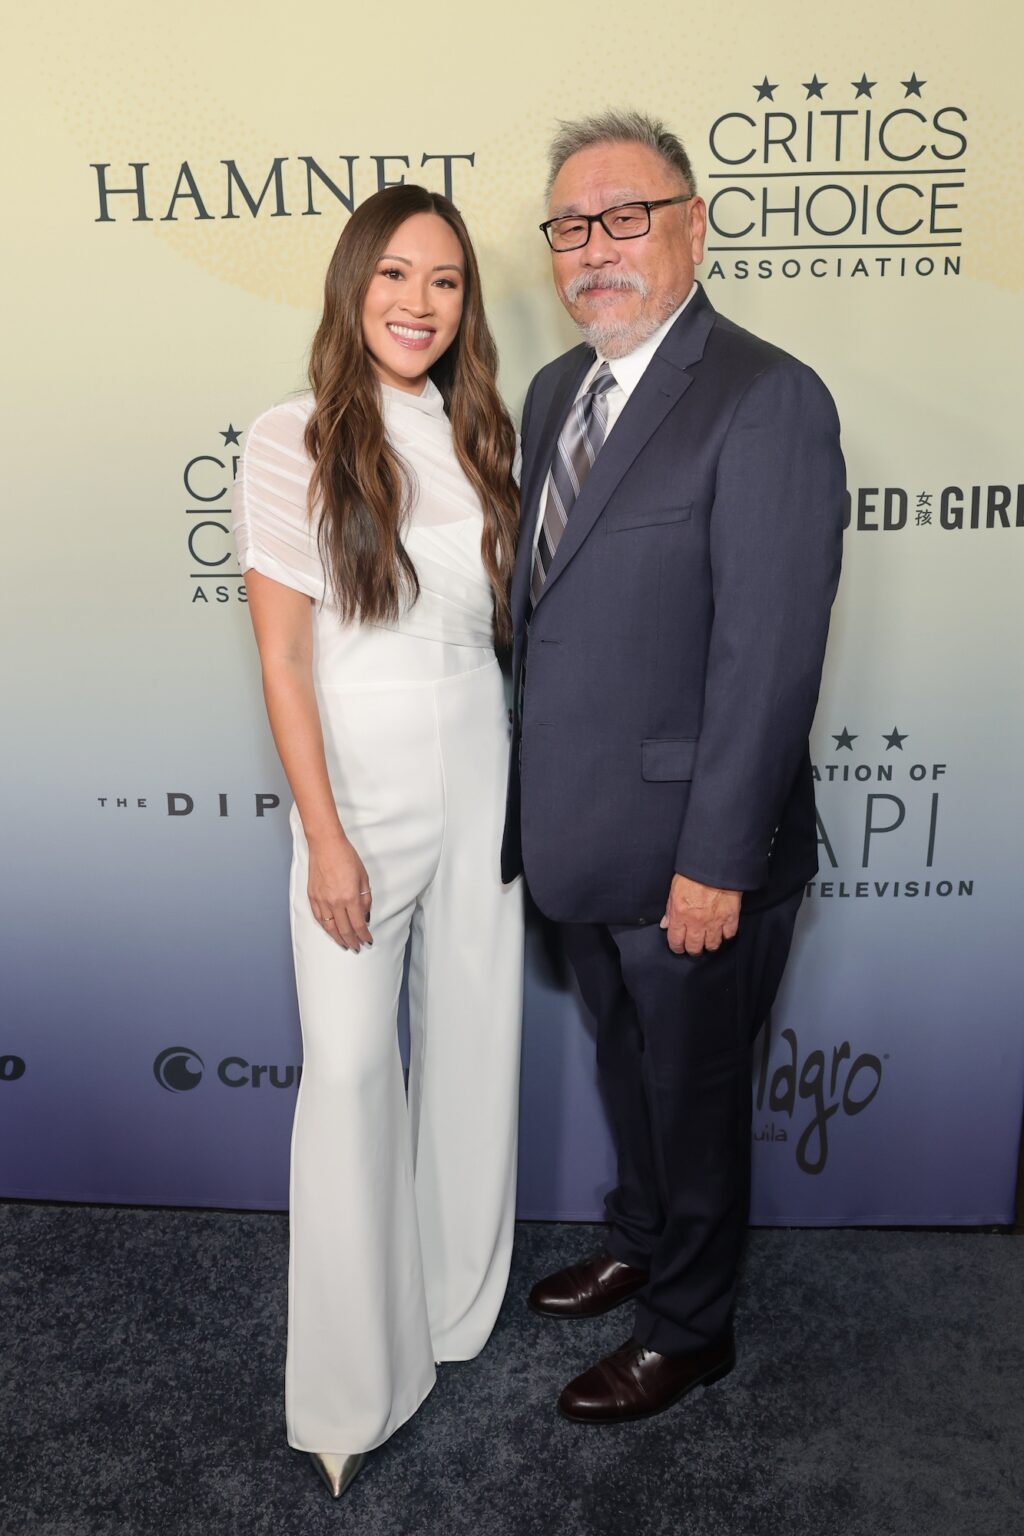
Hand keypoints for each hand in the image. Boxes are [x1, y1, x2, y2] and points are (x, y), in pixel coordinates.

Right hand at [307, 832, 372, 951]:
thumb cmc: (346, 857)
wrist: (326, 844)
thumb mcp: (363, 877)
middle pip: (344, 930)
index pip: (358, 924)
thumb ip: (365, 899)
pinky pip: (319, 918)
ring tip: (345, 944)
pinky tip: (330, 931)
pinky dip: (326, 927)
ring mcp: (322, 900)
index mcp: (350, 897)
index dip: (364, 936)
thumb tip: (364, 915)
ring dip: (338, 938)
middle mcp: (335, 902)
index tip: (367, 940)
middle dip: (352, 941)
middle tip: (357, 947)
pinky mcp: (312, 897)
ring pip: (330, 927)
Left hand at [660, 874, 740, 955]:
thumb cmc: (693, 874)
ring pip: (712, 945)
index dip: (676, 947)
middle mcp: (696, 922)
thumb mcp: (674, 889)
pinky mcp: (730, 918)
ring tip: (708, 940)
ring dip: (709, 945)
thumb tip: (665, 924)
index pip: (675, 941)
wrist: (715, 864)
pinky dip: (725, 935)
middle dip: (692, 950)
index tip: (678, 947)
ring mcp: (715, 922)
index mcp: (680, 915)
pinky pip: (729, 935)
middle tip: (693, 946)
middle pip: (694, 948)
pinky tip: (722, 931)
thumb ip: (670, 910)